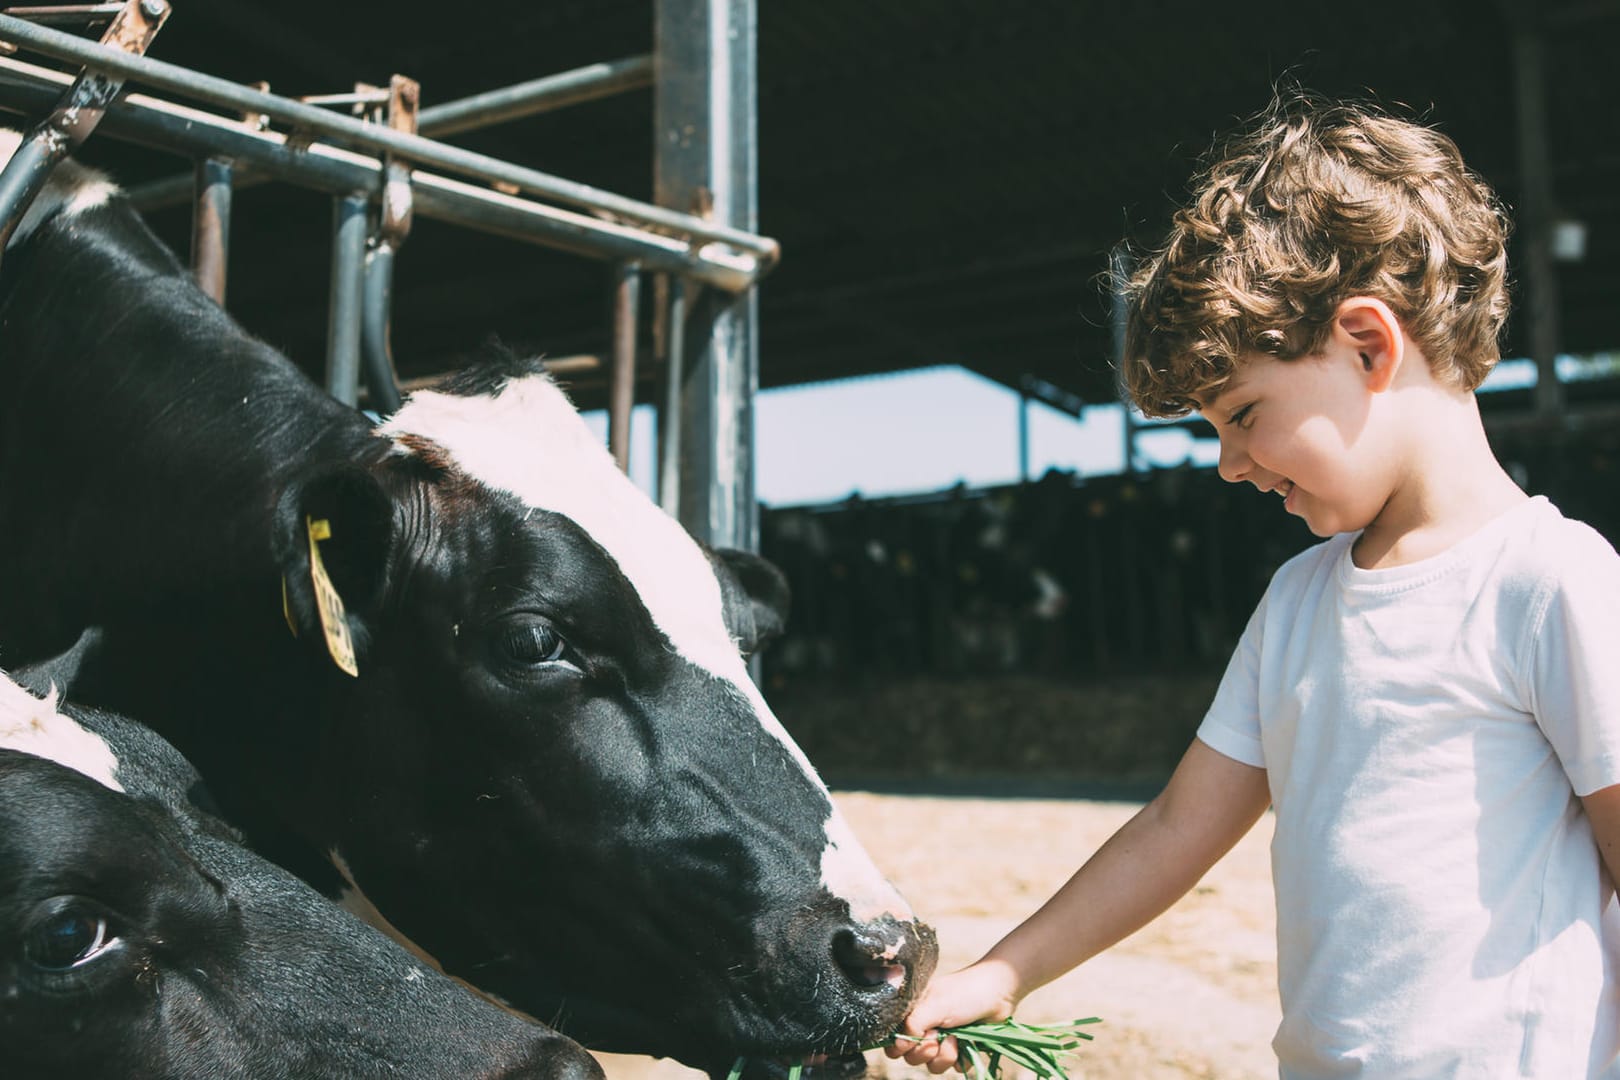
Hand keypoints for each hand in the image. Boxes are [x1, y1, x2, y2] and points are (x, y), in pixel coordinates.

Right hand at [885, 961, 1019, 1073]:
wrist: (1000, 992)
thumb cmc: (965, 993)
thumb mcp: (935, 1005)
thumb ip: (912, 1025)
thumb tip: (897, 1046)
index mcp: (914, 1013)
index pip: (895, 1039)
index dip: (901, 1046)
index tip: (915, 1040)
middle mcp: (926, 1027)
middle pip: (912, 1057)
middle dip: (926, 1051)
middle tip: (938, 1037)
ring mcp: (944, 1039)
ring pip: (933, 1065)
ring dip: (945, 1056)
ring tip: (957, 1038)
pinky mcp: (961, 1048)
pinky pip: (954, 1067)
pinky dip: (961, 1059)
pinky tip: (968, 1044)